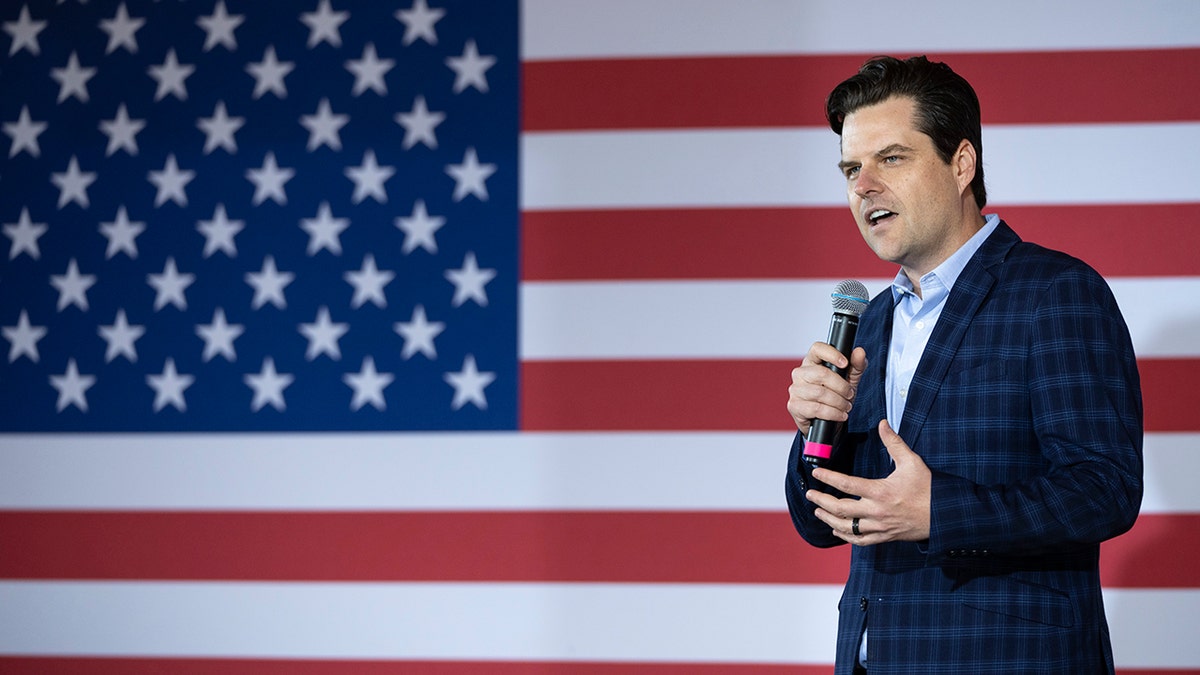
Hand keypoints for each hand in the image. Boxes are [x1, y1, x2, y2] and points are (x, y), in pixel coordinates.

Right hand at [787, 343, 866, 435]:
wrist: (828, 421)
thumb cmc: (836, 395)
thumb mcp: (850, 379)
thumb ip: (856, 365)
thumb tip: (859, 352)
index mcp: (812, 361)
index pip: (817, 348)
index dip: (832, 354)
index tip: (845, 364)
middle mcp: (800, 373)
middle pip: (821, 373)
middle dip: (841, 386)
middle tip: (850, 394)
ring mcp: (795, 389)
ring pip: (820, 392)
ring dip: (838, 402)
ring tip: (846, 406)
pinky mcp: (794, 406)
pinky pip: (816, 408)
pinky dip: (832, 413)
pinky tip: (839, 415)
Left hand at [805, 420, 930, 544]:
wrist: (945, 515)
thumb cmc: (929, 488)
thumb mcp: (912, 462)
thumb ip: (894, 442)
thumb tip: (882, 423)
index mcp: (881, 492)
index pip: (847, 485)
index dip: (829, 478)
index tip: (817, 473)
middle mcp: (877, 512)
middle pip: (841, 509)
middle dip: (822, 501)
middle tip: (810, 495)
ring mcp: (880, 527)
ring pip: (847, 527)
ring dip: (829, 519)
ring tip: (818, 510)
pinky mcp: (885, 536)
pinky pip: (860, 540)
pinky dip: (846, 536)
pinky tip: (836, 530)